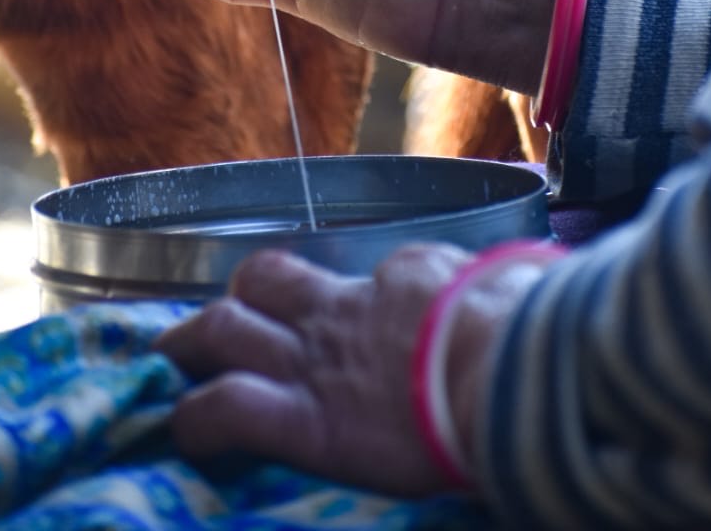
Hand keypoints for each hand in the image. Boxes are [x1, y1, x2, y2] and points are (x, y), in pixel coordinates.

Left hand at [155, 245, 546, 494]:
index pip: (362, 280)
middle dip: (238, 301)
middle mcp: (348, 309)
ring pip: (226, 329)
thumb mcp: (528, 283)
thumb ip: (513, 282)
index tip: (351, 324)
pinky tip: (188, 433)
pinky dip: (198, 418)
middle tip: (219, 324)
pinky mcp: (305, 418)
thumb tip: (536, 276)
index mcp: (407, 278)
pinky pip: (226, 407)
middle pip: (267, 281)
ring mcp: (319, 359)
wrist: (513, 366)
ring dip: (194, 344)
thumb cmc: (535, 326)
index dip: (344, 301)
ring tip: (174, 362)